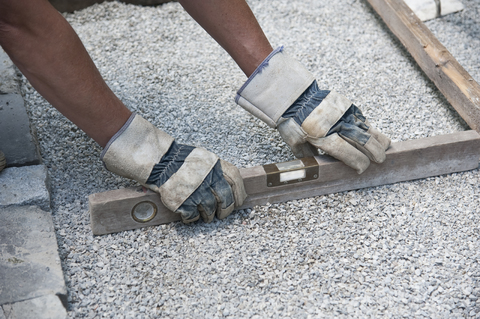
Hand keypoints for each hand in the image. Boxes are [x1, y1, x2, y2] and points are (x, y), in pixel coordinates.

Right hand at [102, 113, 246, 222]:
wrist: (161, 163)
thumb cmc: (184, 161)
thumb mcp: (205, 159)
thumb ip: (219, 171)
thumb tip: (232, 187)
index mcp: (215, 167)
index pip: (235, 181)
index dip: (239, 194)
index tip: (239, 201)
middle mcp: (208, 180)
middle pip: (225, 200)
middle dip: (226, 210)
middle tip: (222, 213)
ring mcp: (195, 192)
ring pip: (210, 211)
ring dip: (208, 215)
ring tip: (205, 214)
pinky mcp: (183, 203)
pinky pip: (193, 216)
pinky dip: (193, 218)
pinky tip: (190, 214)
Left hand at [279, 81, 390, 173]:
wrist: (295, 96)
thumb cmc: (292, 121)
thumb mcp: (295, 142)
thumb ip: (308, 156)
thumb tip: (317, 168)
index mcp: (323, 136)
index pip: (349, 153)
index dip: (359, 163)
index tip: (362, 169)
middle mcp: (337, 125)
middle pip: (365, 142)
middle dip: (376, 154)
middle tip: (380, 160)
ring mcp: (345, 114)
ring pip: (369, 129)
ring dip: (379, 141)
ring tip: (384, 149)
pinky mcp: (348, 106)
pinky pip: (363, 120)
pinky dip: (370, 129)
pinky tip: (373, 136)